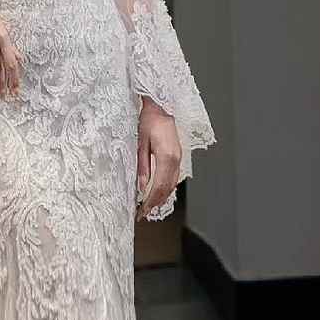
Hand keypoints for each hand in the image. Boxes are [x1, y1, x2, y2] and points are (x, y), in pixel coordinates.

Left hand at [136, 99, 180, 219]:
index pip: (159, 186)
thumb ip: (142, 167)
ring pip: (172, 184)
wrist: (161, 106)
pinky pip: (173, 177)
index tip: (142, 211)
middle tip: (144, 213)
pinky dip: (166, 188)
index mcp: (166, 156)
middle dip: (156, 203)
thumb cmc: (148, 121)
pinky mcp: (178, 156)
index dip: (151, 201)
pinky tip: (158, 192)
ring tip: (149, 206)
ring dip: (161, 197)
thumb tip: (142, 186)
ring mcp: (179, 157)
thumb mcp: (140, 144)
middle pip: (167, 188)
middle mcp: (176, 159)